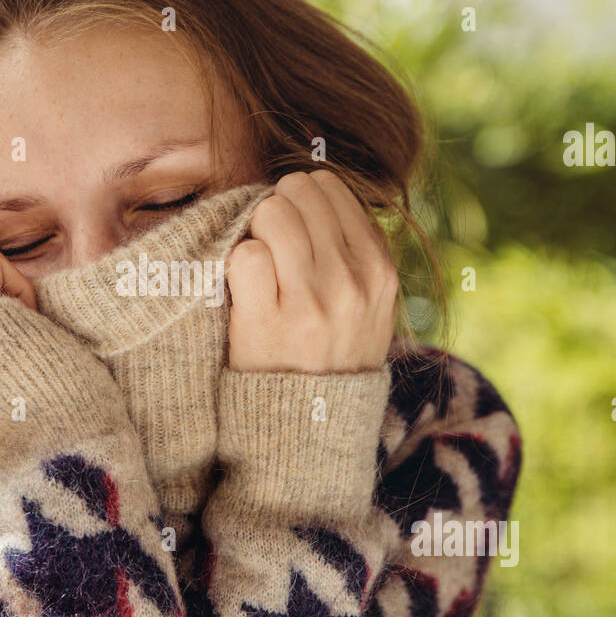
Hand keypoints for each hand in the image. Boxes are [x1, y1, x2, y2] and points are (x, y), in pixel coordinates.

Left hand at [225, 170, 396, 372]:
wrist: (312, 428)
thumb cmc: (334, 356)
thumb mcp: (371, 306)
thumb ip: (356, 251)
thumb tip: (316, 188)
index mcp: (379, 270)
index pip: (331, 188)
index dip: (301, 199)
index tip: (294, 228)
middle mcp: (350, 282)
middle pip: (297, 192)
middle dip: (276, 210)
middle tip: (271, 245)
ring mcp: (308, 302)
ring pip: (271, 214)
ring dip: (255, 232)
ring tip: (259, 265)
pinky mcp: (265, 322)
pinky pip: (245, 255)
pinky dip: (236, 264)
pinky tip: (245, 288)